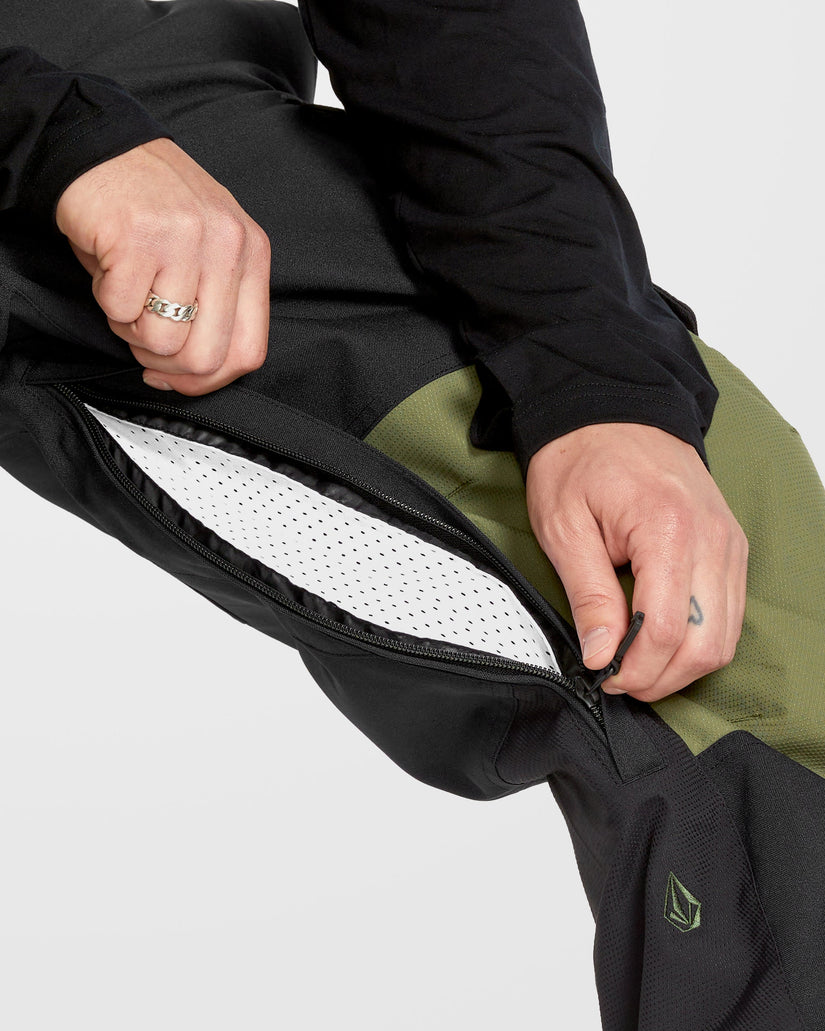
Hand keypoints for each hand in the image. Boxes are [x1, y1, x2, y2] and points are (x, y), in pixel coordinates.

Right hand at [55, 137, 270, 393]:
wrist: (101, 147)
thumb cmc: (154, 207)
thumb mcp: (209, 250)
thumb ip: (217, 308)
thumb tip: (195, 376)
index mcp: (252, 253)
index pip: (249, 351)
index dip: (209, 380)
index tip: (179, 379)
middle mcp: (227, 245)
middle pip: (205, 357)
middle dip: (166, 365)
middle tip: (144, 338)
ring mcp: (185, 240)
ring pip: (161, 341)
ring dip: (132, 329)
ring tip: (128, 291)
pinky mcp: (137, 237)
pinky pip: (121, 311)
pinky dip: (107, 302)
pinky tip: (110, 269)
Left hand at [525, 423, 747, 700]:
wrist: (610, 411)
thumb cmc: (580, 461)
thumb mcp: (564, 526)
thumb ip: (588, 595)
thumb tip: (602, 655)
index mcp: (667, 529)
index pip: (665, 629)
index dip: (634, 667)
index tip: (602, 675)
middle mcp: (713, 538)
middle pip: (706, 643)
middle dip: (661, 677)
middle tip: (617, 678)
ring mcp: (729, 543)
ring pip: (725, 636)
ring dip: (682, 665)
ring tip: (636, 664)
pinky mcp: (731, 548)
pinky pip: (729, 614)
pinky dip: (699, 640)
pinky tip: (660, 640)